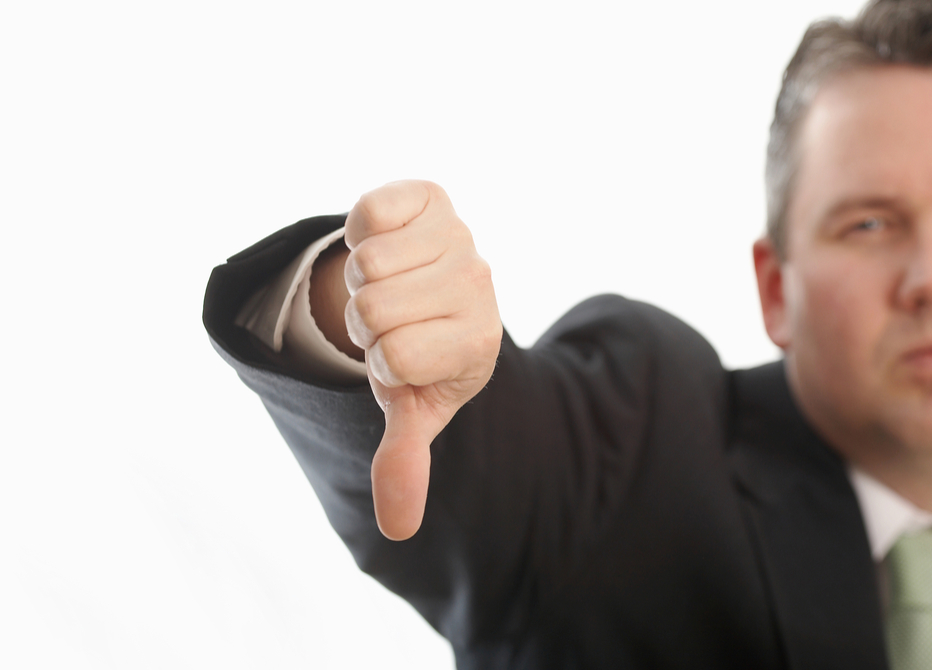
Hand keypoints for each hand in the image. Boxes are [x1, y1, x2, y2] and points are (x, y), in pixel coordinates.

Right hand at [343, 180, 501, 539]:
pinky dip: (360, 230)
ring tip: (391, 284)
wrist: (436, 286)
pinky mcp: (432, 197)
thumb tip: (397, 530)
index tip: (403, 355)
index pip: (394, 360)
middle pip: (373, 310)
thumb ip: (406, 459)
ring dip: (360, 279)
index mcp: (478, 341)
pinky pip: (368, 213)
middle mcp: (478, 283)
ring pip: (366, 264)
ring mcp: (458, 236)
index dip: (381, 362)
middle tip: (391, 318)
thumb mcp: (413, 406)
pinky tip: (389, 245)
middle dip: (365, 320)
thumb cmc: (422, 351)